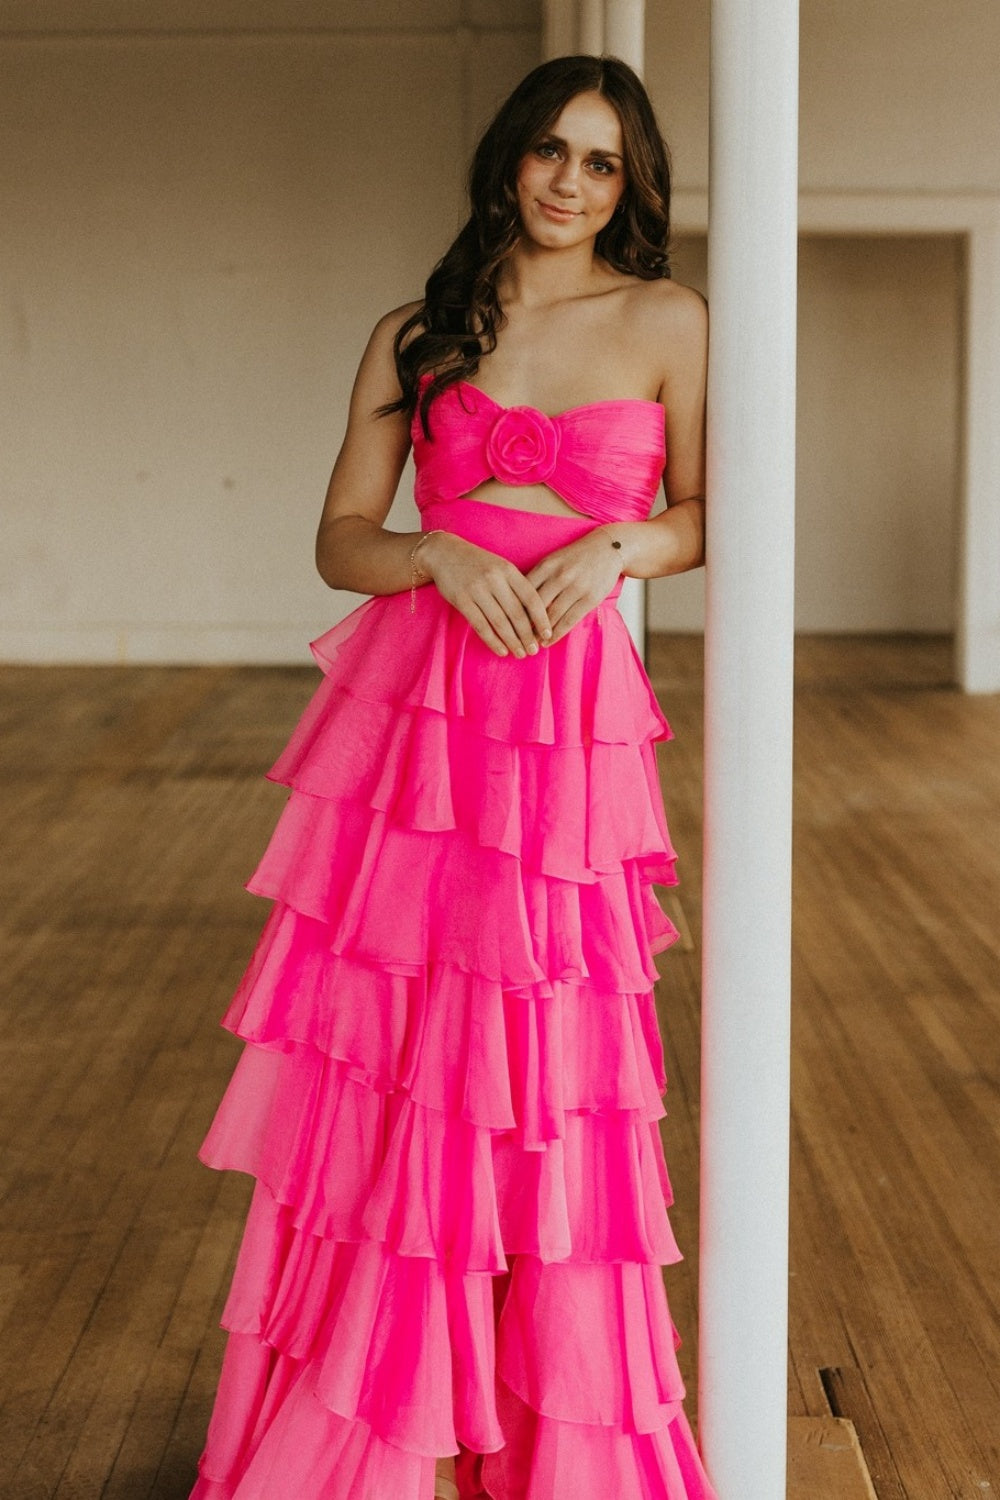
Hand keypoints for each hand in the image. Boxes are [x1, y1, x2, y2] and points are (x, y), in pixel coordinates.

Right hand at [417, 532, 552, 657]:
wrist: (444, 552)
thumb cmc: (478, 563)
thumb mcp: (500, 567)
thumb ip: (516, 586)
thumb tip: (534, 616)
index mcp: (508, 571)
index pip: (531, 598)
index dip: (541, 619)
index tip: (548, 634)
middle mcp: (494, 579)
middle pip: (516, 613)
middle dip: (527, 636)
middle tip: (534, 650)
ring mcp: (477, 590)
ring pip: (500, 622)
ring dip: (512, 641)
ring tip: (521, 653)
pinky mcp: (462, 600)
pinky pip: (481, 625)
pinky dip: (493, 641)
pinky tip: (501, 650)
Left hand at [524, 528, 624, 644]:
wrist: (608, 548)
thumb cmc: (575, 557)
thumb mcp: (553, 560)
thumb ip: (537, 577)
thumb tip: (515, 601)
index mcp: (547, 565)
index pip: (524, 591)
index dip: (513, 609)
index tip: (505, 623)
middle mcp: (560, 576)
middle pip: (536, 606)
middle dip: (524, 625)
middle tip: (514, 639)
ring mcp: (576, 588)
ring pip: (552, 616)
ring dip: (539, 633)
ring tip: (530, 644)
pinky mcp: (590, 598)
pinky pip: (570, 620)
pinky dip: (557, 634)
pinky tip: (548, 641)